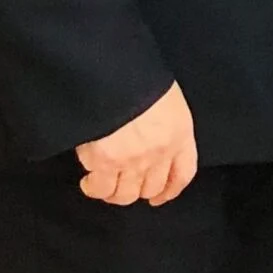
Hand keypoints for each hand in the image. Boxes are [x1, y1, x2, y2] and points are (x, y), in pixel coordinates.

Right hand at [77, 83, 196, 207]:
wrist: (115, 75)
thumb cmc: (140, 78)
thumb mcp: (167, 98)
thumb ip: (165, 123)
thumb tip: (152, 138)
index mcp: (180, 133)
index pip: (184, 173)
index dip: (171, 190)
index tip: (160, 197)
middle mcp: (160, 152)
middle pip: (152, 187)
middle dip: (139, 191)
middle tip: (125, 186)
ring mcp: (133, 161)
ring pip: (126, 195)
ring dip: (115, 193)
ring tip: (104, 183)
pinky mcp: (105, 164)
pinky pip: (101, 189)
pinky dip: (94, 189)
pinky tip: (89, 181)